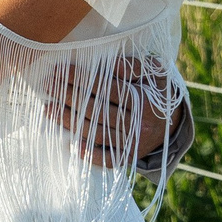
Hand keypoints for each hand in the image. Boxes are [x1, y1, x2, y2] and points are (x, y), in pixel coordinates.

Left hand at [41, 56, 192, 170]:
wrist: (173, 123)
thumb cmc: (156, 92)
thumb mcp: (154, 74)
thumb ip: (135, 66)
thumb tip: (112, 63)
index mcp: (145, 101)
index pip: (107, 88)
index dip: (82, 79)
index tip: (60, 70)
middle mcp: (140, 124)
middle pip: (97, 111)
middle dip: (69, 97)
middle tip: (48, 85)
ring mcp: (134, 143)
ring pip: (97, 133)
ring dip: (70, 122)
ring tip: (48, 109)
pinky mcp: (130, 157)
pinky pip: (109, 159)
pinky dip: (91, 154)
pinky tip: (72, 145)